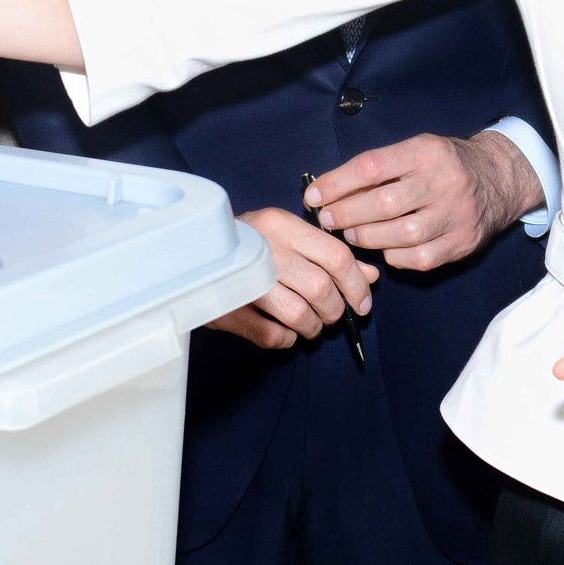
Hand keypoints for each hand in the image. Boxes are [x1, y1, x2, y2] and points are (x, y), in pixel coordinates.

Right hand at [206, 206, 377, 348]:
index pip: (336, 256)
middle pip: (321, 290)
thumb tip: (370, 276)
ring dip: (312, 328)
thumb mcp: (288, 235)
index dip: (357, 285)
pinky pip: (273, 336)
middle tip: (331, 315)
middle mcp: (265, 249)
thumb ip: (329, 254)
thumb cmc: (249, 242)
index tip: (363, 303)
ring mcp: (244, 280)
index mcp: (280, 224)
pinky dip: (287, 340)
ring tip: (309, 325)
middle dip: (335, 311)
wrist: (193, 250)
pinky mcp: (228, 309)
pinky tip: (285, 331)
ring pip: (300, 316)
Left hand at [305, 131, 538, 271]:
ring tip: (351, 235)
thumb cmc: (444, 164)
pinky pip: (421, 257)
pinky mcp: (463, 242)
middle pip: (385, 203)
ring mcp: (456, 214)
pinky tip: (384, 250)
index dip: (337, 183)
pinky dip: (395, 257)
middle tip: (327, 219)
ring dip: (368, 237)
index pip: (372, 166)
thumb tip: (329, 189)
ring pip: (403, 234)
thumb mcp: (416, 149)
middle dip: (347, 214)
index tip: (313, 195)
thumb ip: (380, 167)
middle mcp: (443, 181)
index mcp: (425, 152)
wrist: (499, 178)